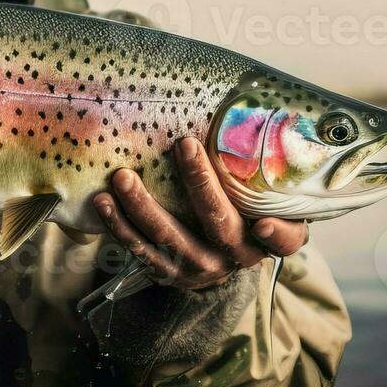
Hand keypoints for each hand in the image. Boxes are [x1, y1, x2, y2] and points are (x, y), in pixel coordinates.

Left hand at [91, 136, 307, 290]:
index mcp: (268, 238)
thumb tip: (261, 114)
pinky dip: (119, 226)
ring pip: (170, 241)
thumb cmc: (246, 210)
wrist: (220, 256)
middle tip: (184, 146)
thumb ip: (264, 171)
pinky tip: (103, 201)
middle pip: (218, 225)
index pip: (284, 241)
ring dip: (143, 208)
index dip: (276, 235)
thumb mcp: (267, 197)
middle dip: (201, 186)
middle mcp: (235, 256)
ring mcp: (199, 268)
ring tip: (122, 178)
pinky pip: (140, 250)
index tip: (262, 224)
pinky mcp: (167, 272)